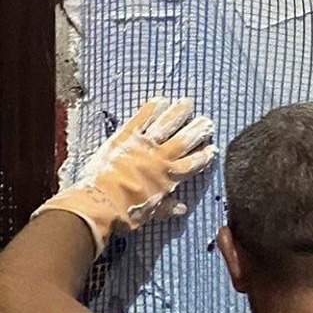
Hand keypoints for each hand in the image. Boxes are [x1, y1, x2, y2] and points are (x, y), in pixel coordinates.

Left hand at [34, 96, 215, 250]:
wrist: (100, 202)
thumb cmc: (126, 212)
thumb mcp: (150, 213)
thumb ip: (167, 208)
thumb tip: (182, 208)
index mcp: (168, 178)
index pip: (192, 164)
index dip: (203, 156)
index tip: (212, 148)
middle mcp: (160, 158)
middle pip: (184, 141)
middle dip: (197, 130)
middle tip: (207, 121)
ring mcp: (144, 145)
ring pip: (167, 125)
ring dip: (179, 113)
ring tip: (188, 103)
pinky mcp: (126, 137)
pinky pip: (141, 119)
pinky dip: (151, 109)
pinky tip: (160, 99)